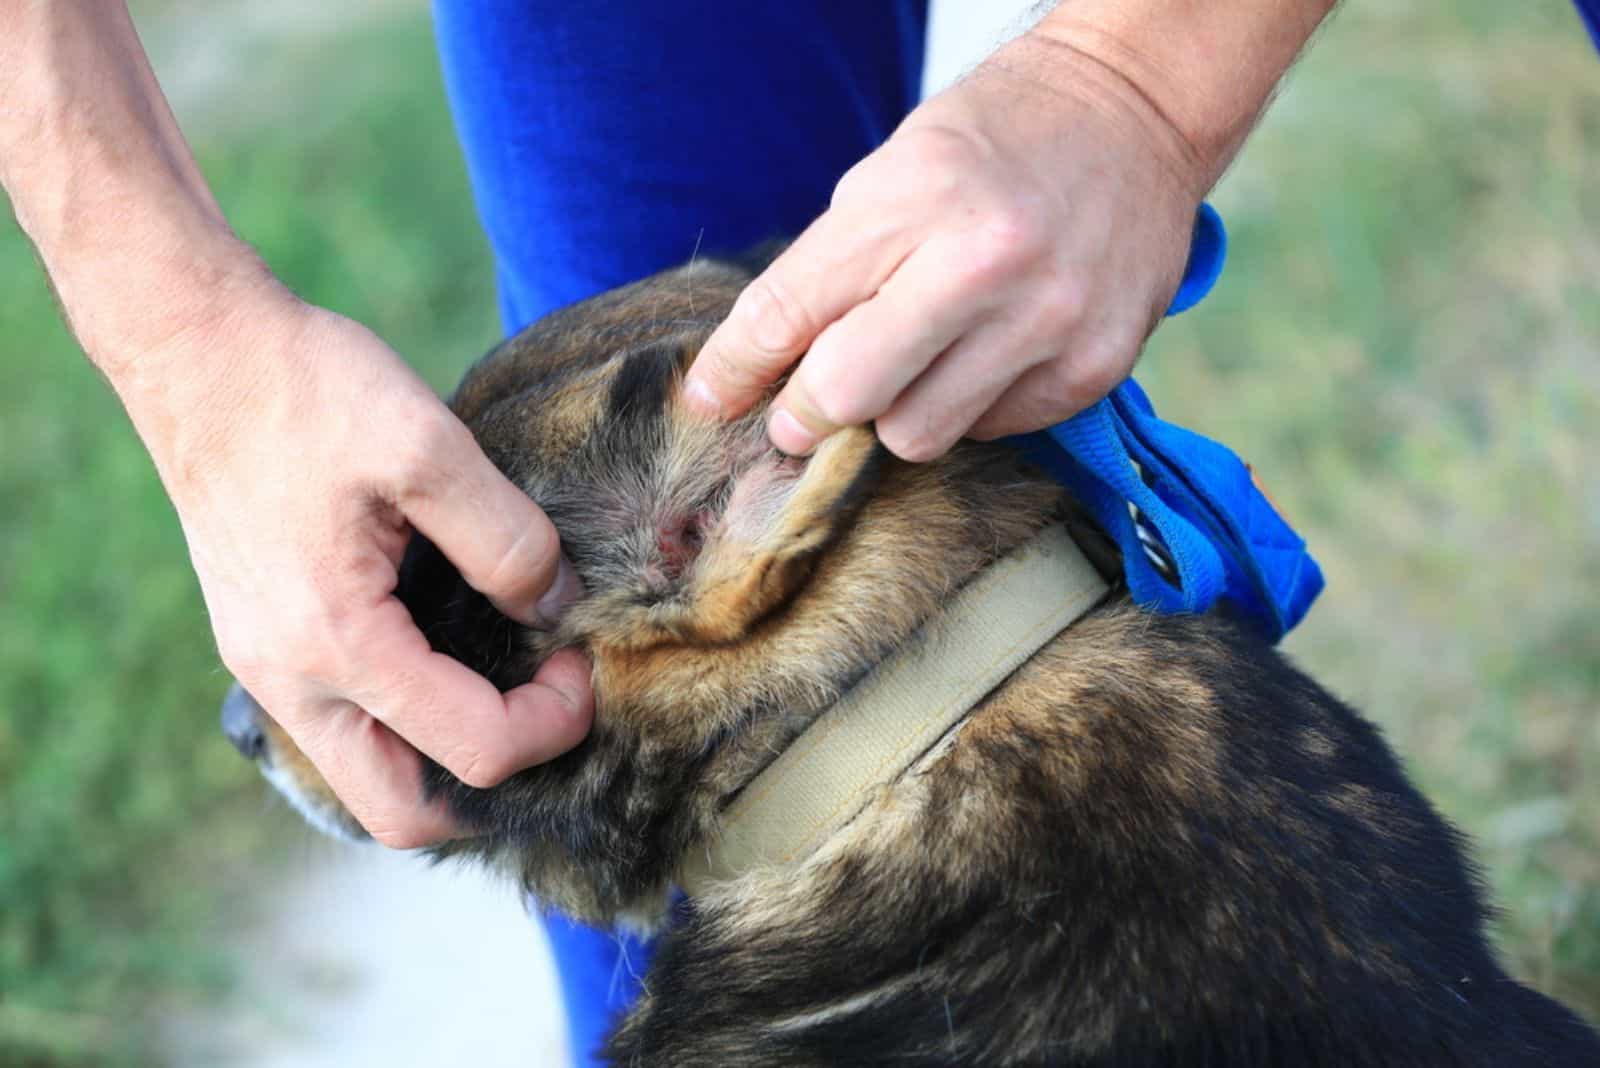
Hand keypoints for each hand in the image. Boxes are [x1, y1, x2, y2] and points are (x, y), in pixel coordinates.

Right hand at [142, 279, 591, 848]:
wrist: (195, 349)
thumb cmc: (306, 388)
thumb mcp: (430, 447)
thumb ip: (507, 541)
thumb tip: (554, 609)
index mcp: (335, 642)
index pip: (475, 749)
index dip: (555, 719)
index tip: (581, 654)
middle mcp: (287, 681)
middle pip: (403, 814)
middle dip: (496, 782)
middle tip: (549, 702)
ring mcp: (265, 669)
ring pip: (369, 779)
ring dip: (447, 758)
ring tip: (508, 684)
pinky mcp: (262, 644)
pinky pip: (345, 728)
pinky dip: (408, 722)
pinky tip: (453, 656)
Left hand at [685, 30, 1207, 460]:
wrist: (1135, 115)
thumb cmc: (996, 139)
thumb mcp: (894, 171)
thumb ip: (829, 268)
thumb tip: (756, 370)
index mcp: (917, 198)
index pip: (791, 310)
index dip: (735, 367)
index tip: (710, 399)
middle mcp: (984, 264)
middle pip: (847, 395)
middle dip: (807, 413)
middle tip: (800, 412)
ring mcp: (1047, 322)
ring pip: (917, 435)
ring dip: (893, 415)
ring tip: (909, 371)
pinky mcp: (1092, 368)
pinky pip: (990, 431)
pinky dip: (967, 408)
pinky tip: (982, 357)